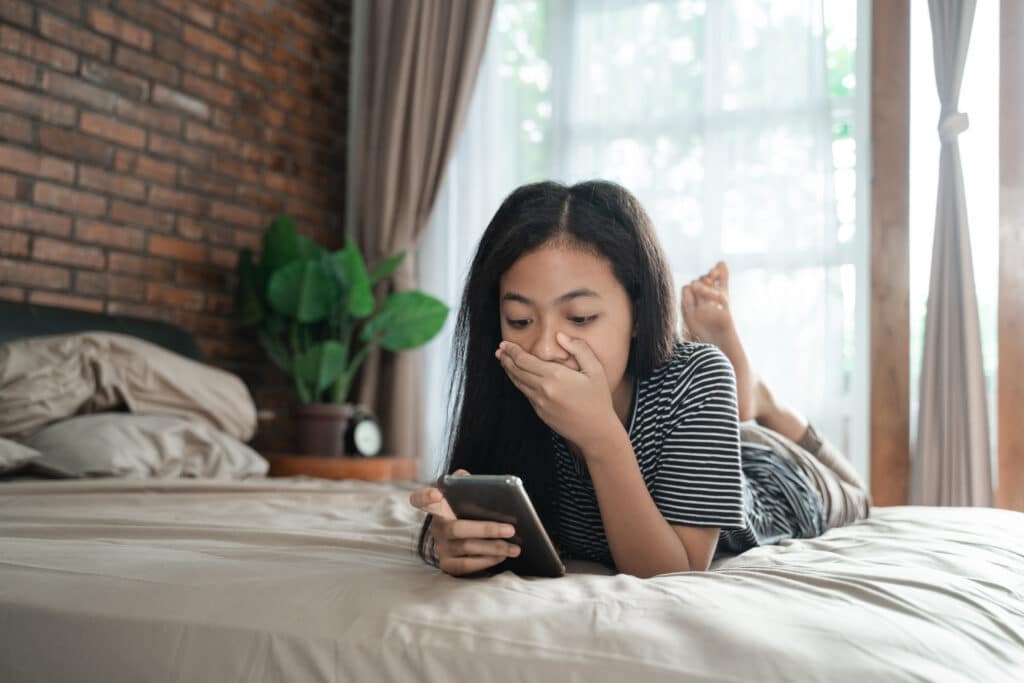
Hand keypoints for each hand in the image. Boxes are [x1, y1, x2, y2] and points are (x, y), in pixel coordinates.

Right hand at [408, 469, 520, 576]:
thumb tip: (466, 478)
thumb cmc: (470, 510)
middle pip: (457, 528)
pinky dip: (486, 561)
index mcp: (438, 506)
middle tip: (511, 529)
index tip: (437, 494)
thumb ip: (464, 482)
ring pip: (466, 548)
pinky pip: (466, 565)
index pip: (420, 499)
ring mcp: (440, 547)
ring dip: (494, 547)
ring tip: (514, 547)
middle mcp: (436, 527)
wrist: (471, 535)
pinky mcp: (447, 564)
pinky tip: (502, 556)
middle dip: (487, 529)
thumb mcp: (465, 495)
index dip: (425, 497)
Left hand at [496, 332, 617, 452]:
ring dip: (508, 370)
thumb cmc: (598, 399)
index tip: (505, 344)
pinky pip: (525, 394)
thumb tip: (561, 336)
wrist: (595, 432)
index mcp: (554, 376)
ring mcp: (539, 403)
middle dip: (506, 358)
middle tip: (500, 349)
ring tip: (503, 360)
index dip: (512, 351)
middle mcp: (543, 389)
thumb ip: (579, 349)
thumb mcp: (595, 370)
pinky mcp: (540, 412)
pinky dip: (518, 382)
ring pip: (517, 383)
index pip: (524, 360)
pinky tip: (518, 377)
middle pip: (516, 371)